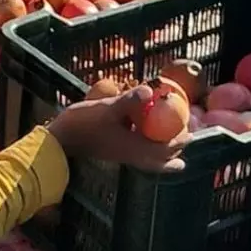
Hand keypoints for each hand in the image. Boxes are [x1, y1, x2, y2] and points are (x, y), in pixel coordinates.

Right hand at [46, 85, 188, 173]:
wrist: (59, 141)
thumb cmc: (83, 124)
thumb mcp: (106, 108)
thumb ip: (128, 100)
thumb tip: (149, 89)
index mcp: (132, 147)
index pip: (164, 149)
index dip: (179, 142)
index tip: (190, 133)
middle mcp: (129, 155)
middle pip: (158, 160)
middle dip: (175, 153)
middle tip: (186, 141)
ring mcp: (120, 156)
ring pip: (147, 161)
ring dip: (162, 156)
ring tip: (172, 151)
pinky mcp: (112, 153)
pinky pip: (136, 156)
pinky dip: (146, 151)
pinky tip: (142, 139)